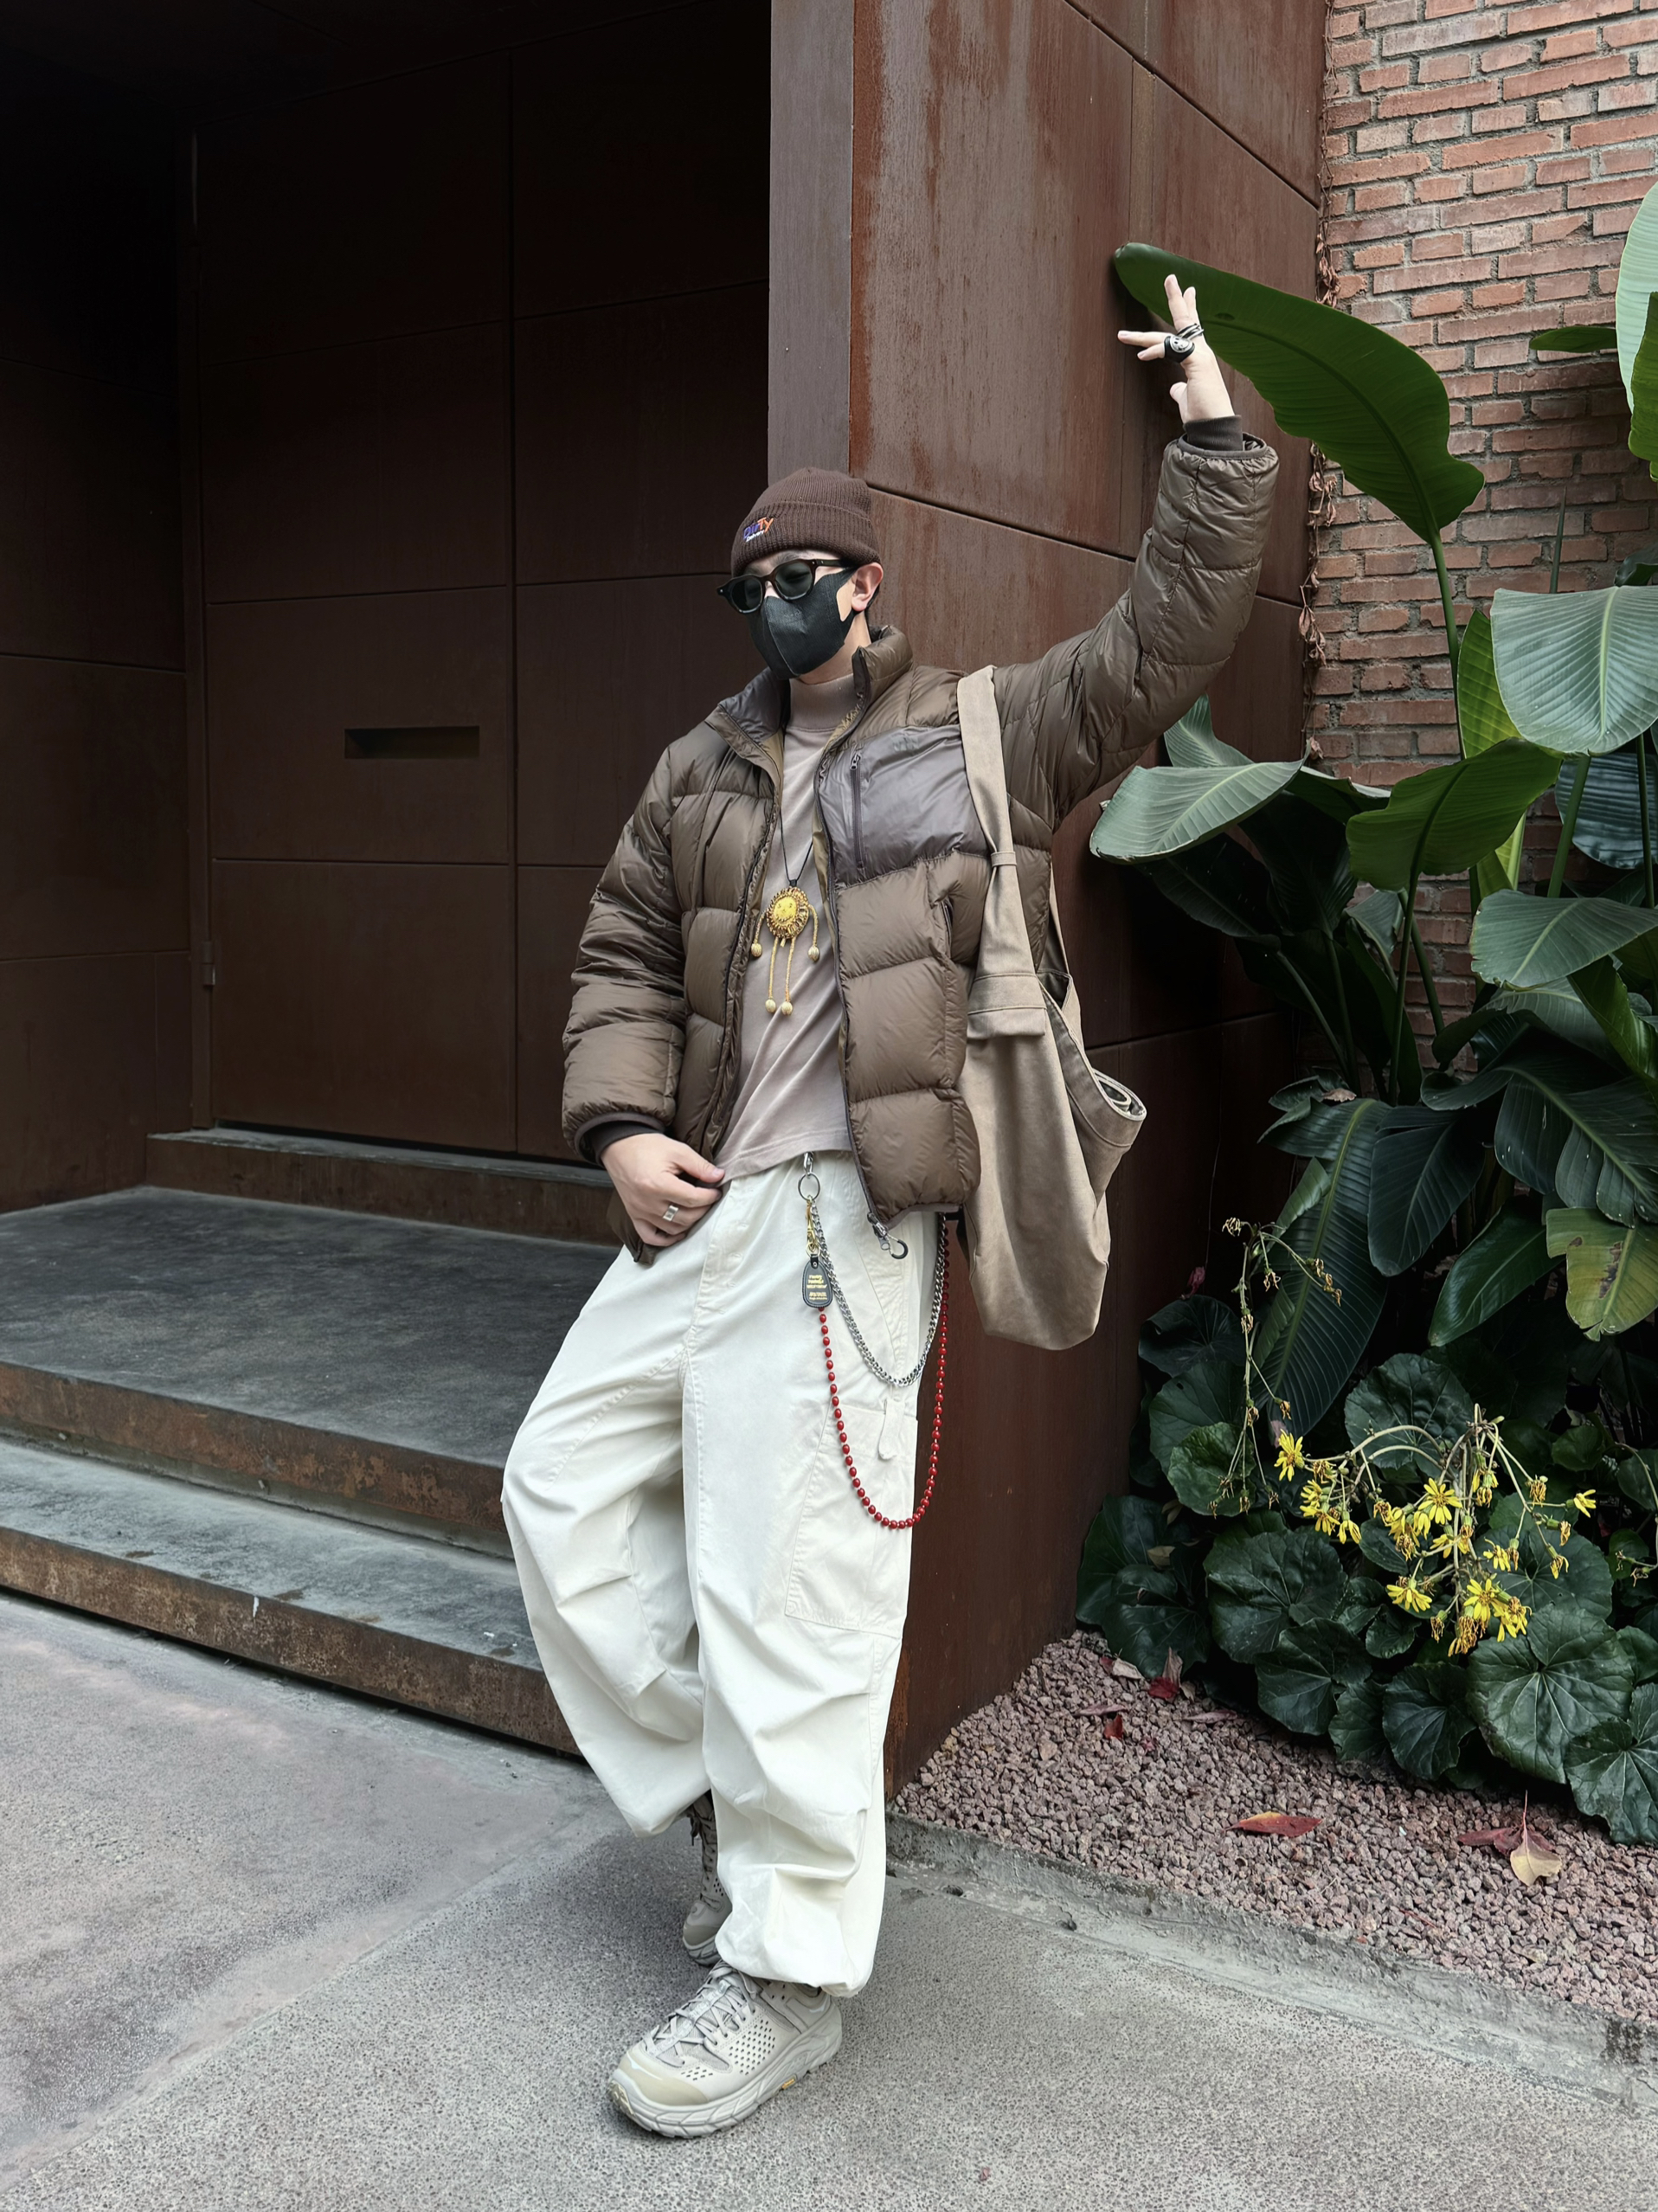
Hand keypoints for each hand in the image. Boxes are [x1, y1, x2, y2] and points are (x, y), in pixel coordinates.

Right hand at [601, 1131, 723, 1247]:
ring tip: (696, 1210)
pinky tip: (679, 1231)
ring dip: (689, 1222)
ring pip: (672, 1228)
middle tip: (708, 1200)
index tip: (716, 1191)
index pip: (693, 1199)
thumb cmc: (648, 1146)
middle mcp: (648, 1202)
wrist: (620, 1147)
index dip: (710, 1197)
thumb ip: (699, 1166)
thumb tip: (719, 1176)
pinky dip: (666, 1240)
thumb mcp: (677, 1150)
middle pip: (685, 1217)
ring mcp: (639, 1211)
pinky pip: (650, 1237)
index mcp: (659, 1184)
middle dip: (702, 1210)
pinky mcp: (634, 1215)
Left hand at [1118, 273, 1233, 424]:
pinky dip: (1156, 350)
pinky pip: (1172, 349)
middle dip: (1176, 298)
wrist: (1214, 429)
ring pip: (1170, 335)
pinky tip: (1142, 355)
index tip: (1188, 290)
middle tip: (1170, 278)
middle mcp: (1202, 352)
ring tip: (1122, 335)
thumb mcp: (1187, 399)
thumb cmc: (1202, 415)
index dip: (1189, 308)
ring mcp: (1201, 356)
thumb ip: (1180, 389)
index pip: (1192, 327)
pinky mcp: (1197, 363)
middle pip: (1185, 320)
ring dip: (1142, 336)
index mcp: (1199, 358)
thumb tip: (1174, 387)